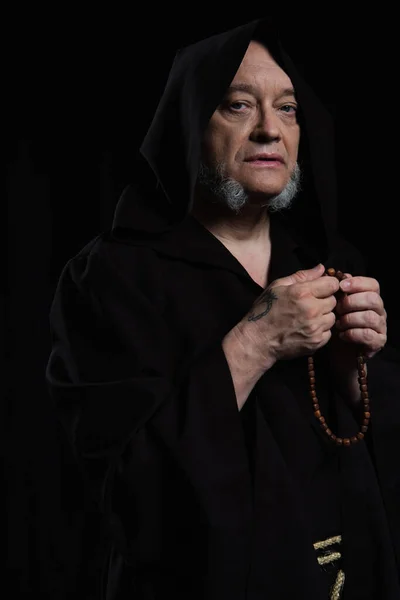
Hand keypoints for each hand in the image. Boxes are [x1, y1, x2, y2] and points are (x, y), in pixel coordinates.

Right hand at [237, 263, 339, 367]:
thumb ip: (302, 276)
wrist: (257, 341)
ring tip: (308, 318)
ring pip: (332, 317)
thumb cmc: (264, 311)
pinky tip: (307, 329)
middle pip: (333, 301)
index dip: (328, 285)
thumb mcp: (277, 287)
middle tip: (310, 304)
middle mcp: (312, 309)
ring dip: (323, 316)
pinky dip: (320, 330)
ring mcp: (315, 327)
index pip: (332, 284)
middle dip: (324, 301)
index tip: (321, 289)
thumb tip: (322, 268)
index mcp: (302, 292)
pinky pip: (329, 333)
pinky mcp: (316, 342)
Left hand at [327, 272, 386, 404]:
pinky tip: (342, 335)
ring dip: (351, 319)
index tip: (341, 286)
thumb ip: (329, 287)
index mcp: (368, 297)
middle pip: (374, 299)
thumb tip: (327, 270)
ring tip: (337, 324)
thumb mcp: (328, 304)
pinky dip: (353, 334)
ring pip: (371, 317)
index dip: (358, 283)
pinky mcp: (378, 342)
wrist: (336, 352)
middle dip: (353, 302)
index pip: (372, 284)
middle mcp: (378, 310)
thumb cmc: (332, 324)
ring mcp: (380, 326)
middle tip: (337, 309)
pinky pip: (369, 335)